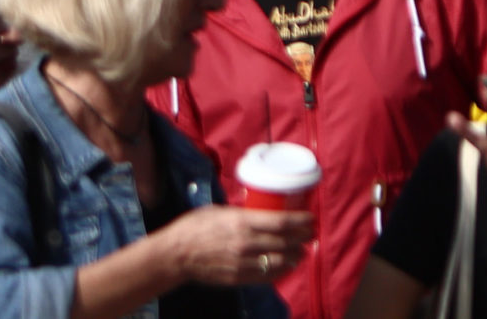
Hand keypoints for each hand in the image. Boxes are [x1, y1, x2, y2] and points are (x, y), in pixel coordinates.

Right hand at [155, 203, 314, 285]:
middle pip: (284, 242)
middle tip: (311, 234)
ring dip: (295, 256)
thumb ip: (243, 212)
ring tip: (302, 251)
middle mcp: (246, 243)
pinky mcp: (238, 277)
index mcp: (242, 222)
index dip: (300, 222)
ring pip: (279, 261)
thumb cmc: (195, 226)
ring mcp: (243, 262)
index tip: (311, 219)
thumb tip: (261, 208)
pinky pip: (266, 276)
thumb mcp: (220, 210)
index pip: (281, 222)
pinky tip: (287, 266)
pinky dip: (281, 271)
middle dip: (302, 238)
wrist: (176, 254)